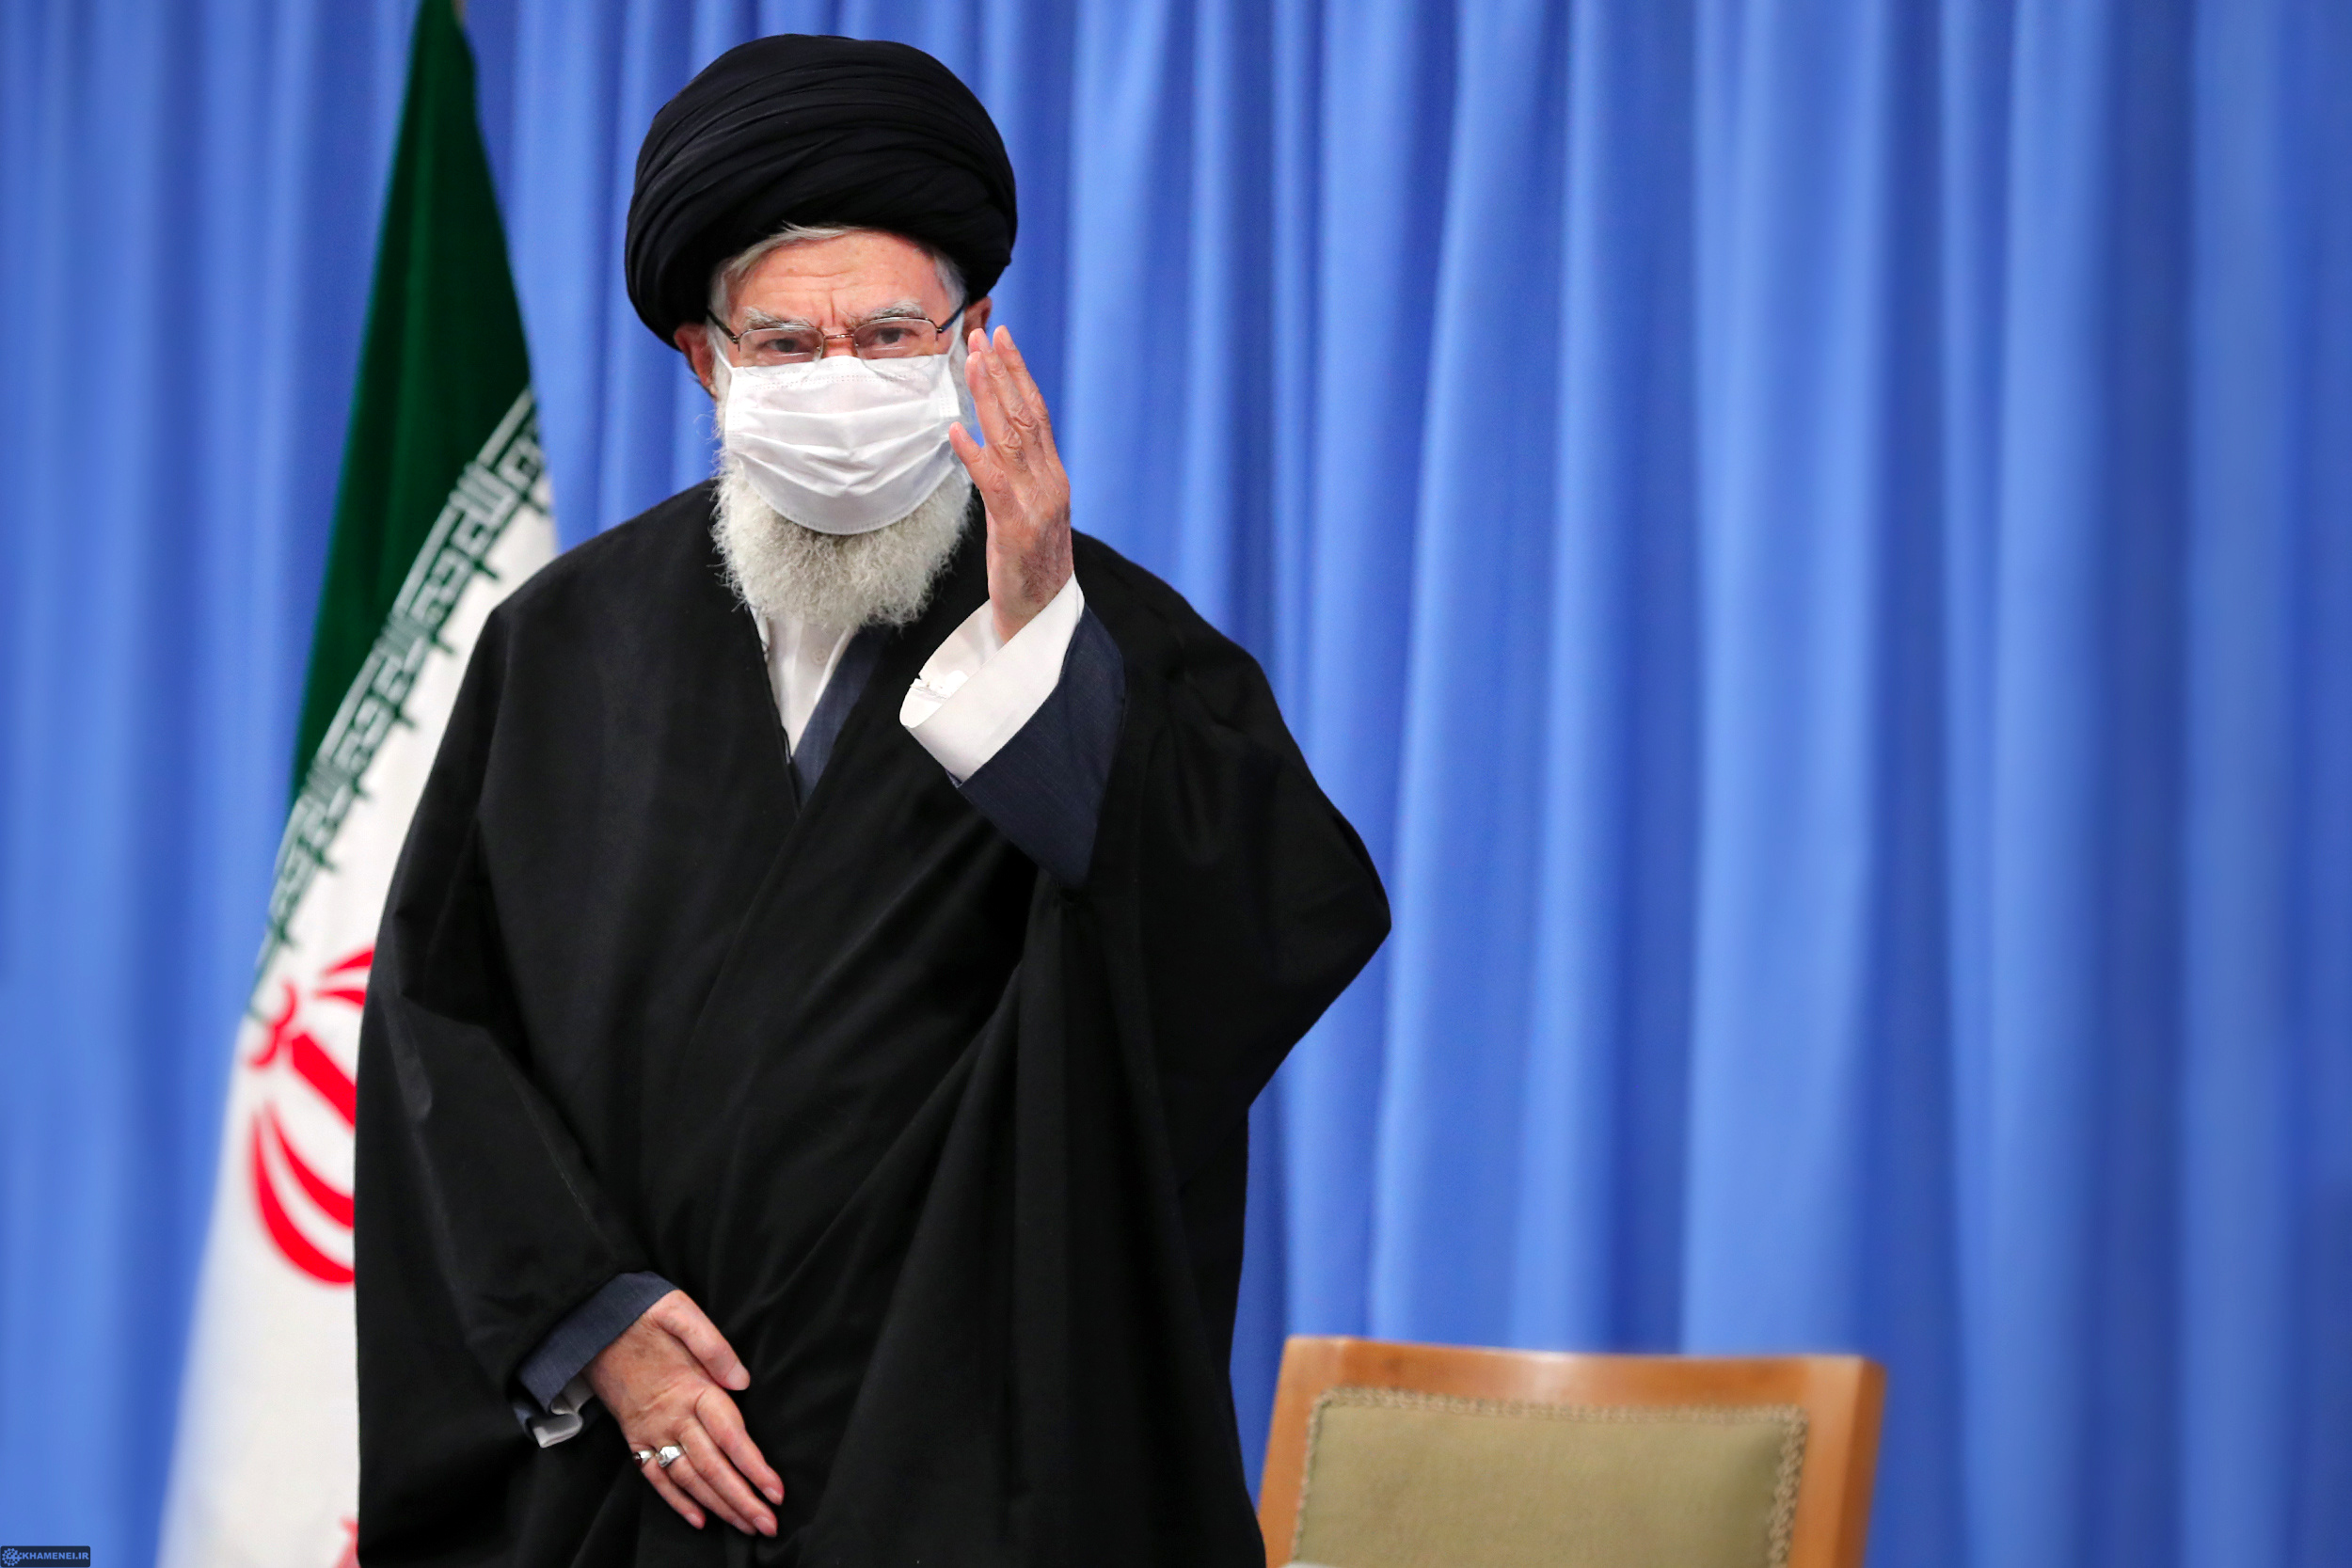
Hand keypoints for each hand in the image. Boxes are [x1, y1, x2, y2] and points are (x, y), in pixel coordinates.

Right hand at [585, 1289, 781, 1536]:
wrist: (590, 1324)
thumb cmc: (641, 1314)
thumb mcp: (680, 1313)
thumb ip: (714, 1345)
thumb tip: (742, 1380)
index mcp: (690, 1387)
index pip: (730, 1436)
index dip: (754, 1466)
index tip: (776, 1491)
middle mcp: (670, 1417)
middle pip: (712, 1467)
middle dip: (742, 1500)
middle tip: (768, 1525)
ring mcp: (650, 1430)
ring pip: (688, 1478)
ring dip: (718, 1505)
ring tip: (745, 1525)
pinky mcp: (633, 1436)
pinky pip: (655, 1476)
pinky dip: (676, 1501)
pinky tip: (698, 1518)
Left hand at [949, 325, 1073, 643]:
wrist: (1043, 622)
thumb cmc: (1029, 570)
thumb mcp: (1026, 516)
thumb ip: (1015, 478)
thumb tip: (988, 440)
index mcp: (1053, 479)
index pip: (1036, 414)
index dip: (1019, 374)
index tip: (1001, 339)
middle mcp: (1050, 485)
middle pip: (1026, 417)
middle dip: (1004, 373)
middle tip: (984, 334)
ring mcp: (1036, 506)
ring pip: (1012, 441)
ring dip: (990, 399)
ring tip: (973, 364)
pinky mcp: (1016, 530)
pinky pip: (992, 485)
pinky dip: (974, 455)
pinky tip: (955, 432)